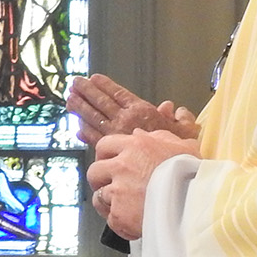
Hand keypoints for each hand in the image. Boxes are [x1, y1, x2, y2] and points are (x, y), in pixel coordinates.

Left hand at [68, 74, 201, 145]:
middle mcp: (125, 121)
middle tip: (75, 83)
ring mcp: (114, 137)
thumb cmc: (178, 155)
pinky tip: (77, 127)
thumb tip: (170, 106)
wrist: (168, 177)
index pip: (119, 94)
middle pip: (101, 102)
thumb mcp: (185, 131)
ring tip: (70, 99)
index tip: (93, 78)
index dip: (105, 85)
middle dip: (87, 91)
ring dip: (80, 108)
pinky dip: (84, 131)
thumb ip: (178, 117)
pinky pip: (93, 138)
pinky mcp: (108, 153)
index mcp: (142, 111)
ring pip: (93, 118)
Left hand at [88, 131, 199, 241]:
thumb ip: (158, 138)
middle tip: (114, 187)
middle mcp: (122, 166)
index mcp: (135, 147)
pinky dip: (119, 222)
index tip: (110, 164)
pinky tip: (132, 221)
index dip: (104, 155)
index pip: (104, 145)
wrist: (197, 202)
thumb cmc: (194, 174)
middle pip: (94, 172)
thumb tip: (138, 134)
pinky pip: (110, 218)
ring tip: (126, 207)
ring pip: (98, 197)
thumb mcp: (182, 147)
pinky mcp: (119, 214)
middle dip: (101, 180)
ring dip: (109, 202)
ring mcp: (118, 191)